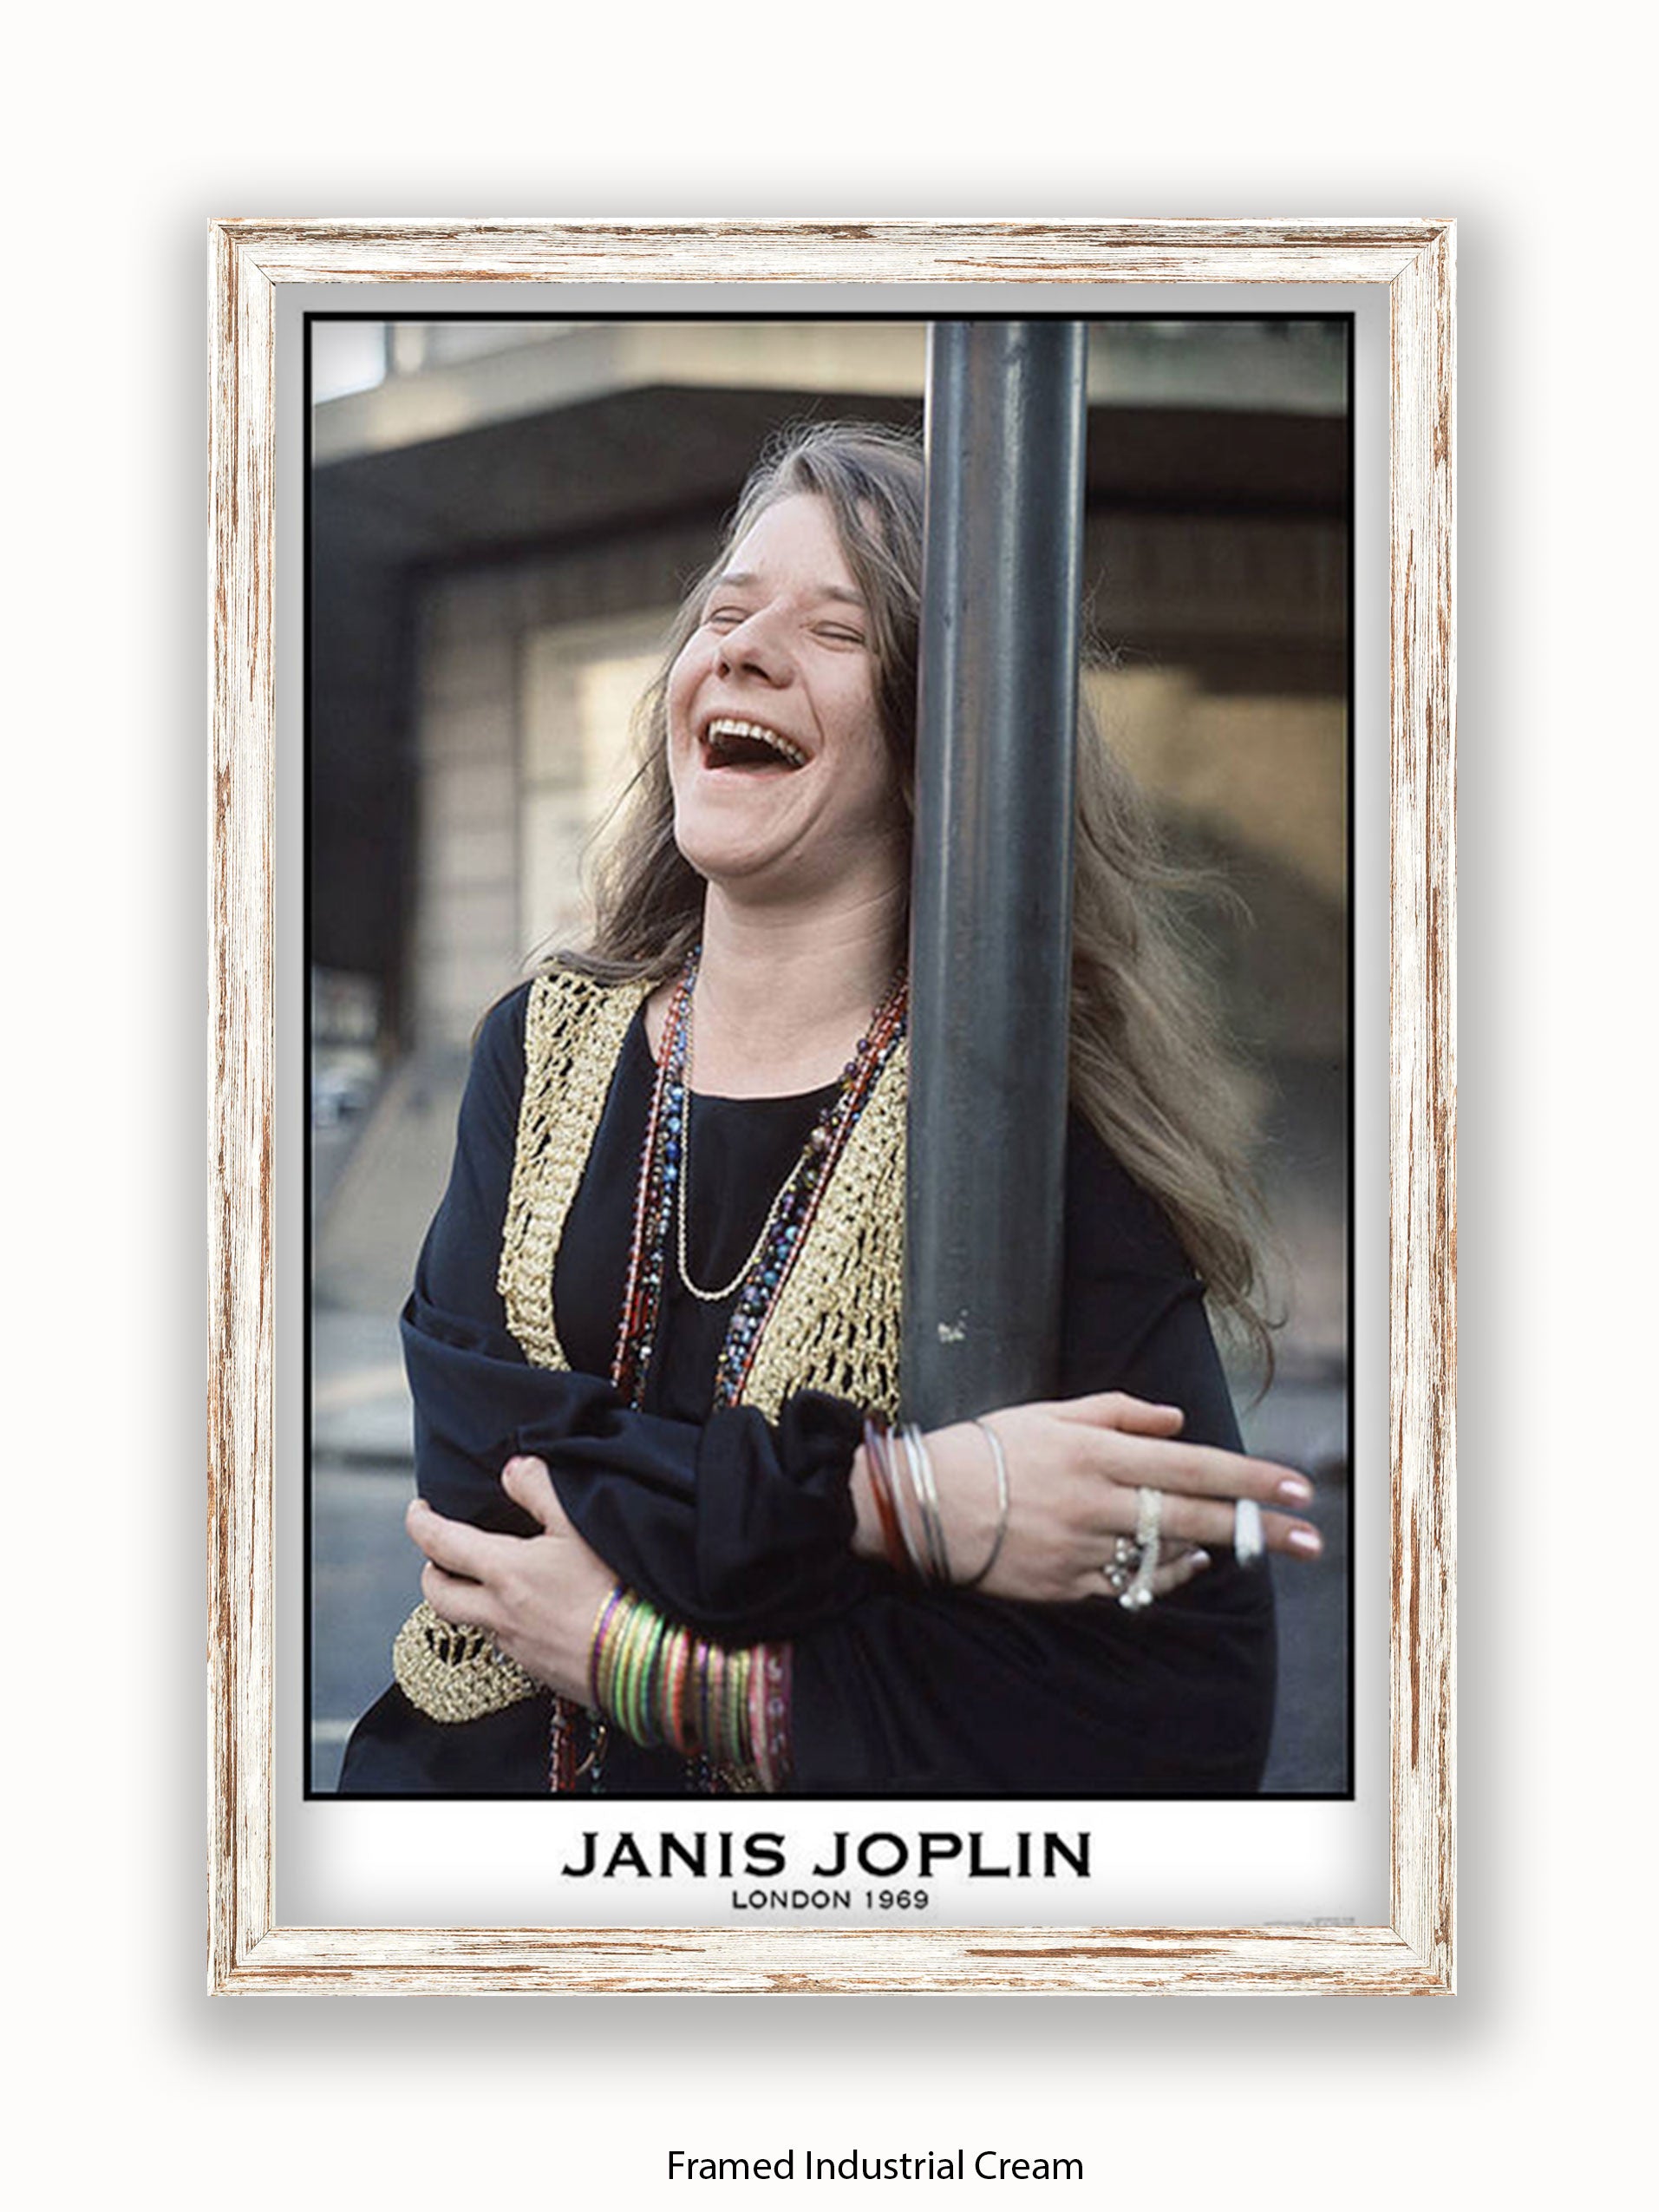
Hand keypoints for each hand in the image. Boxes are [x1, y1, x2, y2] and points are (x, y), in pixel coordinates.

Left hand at [406, 1456, 617, 1701]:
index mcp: (504, 1572)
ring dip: (470, 1600)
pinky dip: (505, 1623)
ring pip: (472, 1623)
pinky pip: (506, 1645)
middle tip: (441, 1553)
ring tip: (490, 1580)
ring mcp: (518, 1648)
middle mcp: (500, 1615)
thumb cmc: (617, 1586)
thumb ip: (540, 1488)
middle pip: (438, 1596)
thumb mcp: (581, 1522)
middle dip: (432, 1571)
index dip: (421, 1523)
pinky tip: (535, 1611)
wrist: (650, 1660)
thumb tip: (512, 1469)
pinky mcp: (540, 1672)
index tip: (417, 1510)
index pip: (440, 1544)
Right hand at [855, 1391, 1320, 1604]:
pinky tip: (1184, 1565)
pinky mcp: (1066, 1585)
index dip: (1247, 1477)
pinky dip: (1164, 1576)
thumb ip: (1118, 1412)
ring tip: (1236, 1547)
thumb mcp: (1049, 1412)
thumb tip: (1178, 1422)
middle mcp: (1096, 1500)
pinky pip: (1132, 1587)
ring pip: (1166, 1556)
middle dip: (1258, 1527)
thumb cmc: (986, 1448)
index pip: (1190, 1465)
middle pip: (1195, 1516)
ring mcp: (1083, 1548)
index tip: (1294, 1486)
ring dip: (1209, 1551)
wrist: (923, 1505)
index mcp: (1095, 1451)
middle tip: (1309, 1539)